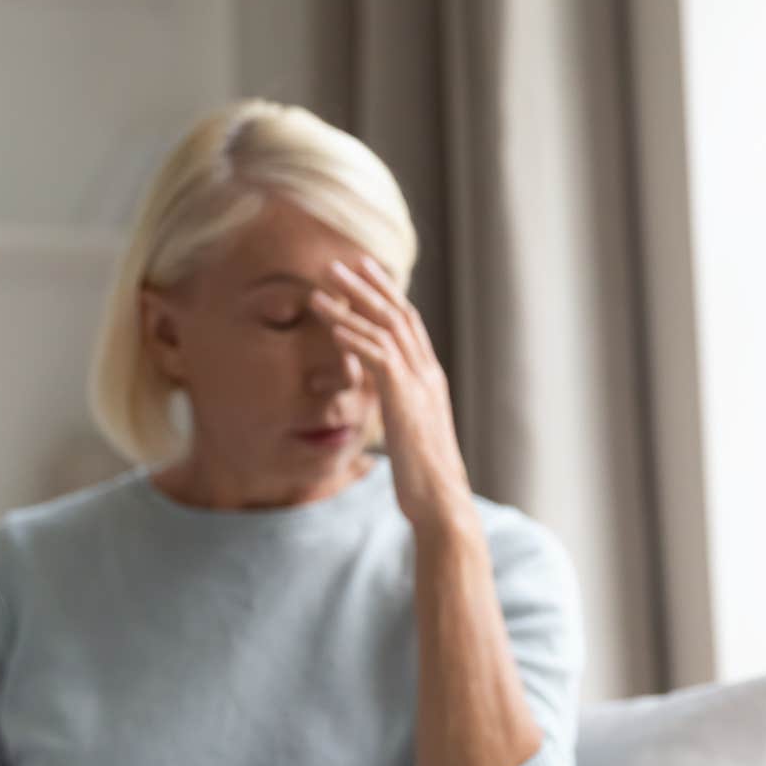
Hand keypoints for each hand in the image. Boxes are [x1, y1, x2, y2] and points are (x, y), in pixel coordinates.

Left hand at [311, 257, 475, 536]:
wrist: (441, 503)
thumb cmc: (422, 477)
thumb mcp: (408, 433)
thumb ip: (398, 408)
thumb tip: (384, 401)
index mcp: (430, 379)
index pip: (409, 324)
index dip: (386, 295)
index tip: (364, 273)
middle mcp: (428, 374)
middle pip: (398, 315)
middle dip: (368, 286)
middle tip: (340, 262)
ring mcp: (419, 385)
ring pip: (386, 328)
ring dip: (352, 303)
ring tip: (323, 284)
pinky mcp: (404, 400)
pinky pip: (377, 356)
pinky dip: (353, 336)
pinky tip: (330, 323)